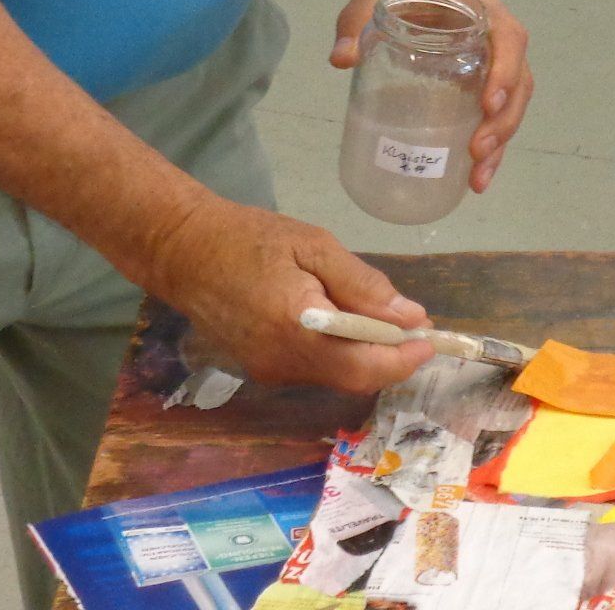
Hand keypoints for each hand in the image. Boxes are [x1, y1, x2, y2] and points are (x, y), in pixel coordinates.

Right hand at [143, 193, 435, 392]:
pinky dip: (338, 350)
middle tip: (412, 325)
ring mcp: (269, 371)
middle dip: (389, 356)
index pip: (364, 365)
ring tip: (378, 315)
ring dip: (364, 353)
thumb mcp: (313, 245)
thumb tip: (409, 315)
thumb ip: (362, 283)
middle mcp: (283, 363)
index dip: (403, 358)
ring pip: (334, 374)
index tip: (431, 338)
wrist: (183, 250)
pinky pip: (313, 368)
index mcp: (296, 329)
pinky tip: (342, 319)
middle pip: (353, 376)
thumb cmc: (249, 237)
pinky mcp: (260, 369)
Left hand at [332, 0, 532, 192]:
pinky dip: (491, 144)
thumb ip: (357, 21)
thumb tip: (341, 59)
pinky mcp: (481, 80)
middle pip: (520, 79)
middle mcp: (496, 33)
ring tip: (477, 178)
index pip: (509, 37)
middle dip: (503, 121)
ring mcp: (493, 59)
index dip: (505, 71)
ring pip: (514, 101)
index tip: (486, 104)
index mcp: (479, 5)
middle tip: (476, 153)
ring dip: (501, 141)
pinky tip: (472, 175)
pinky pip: (496, 112)